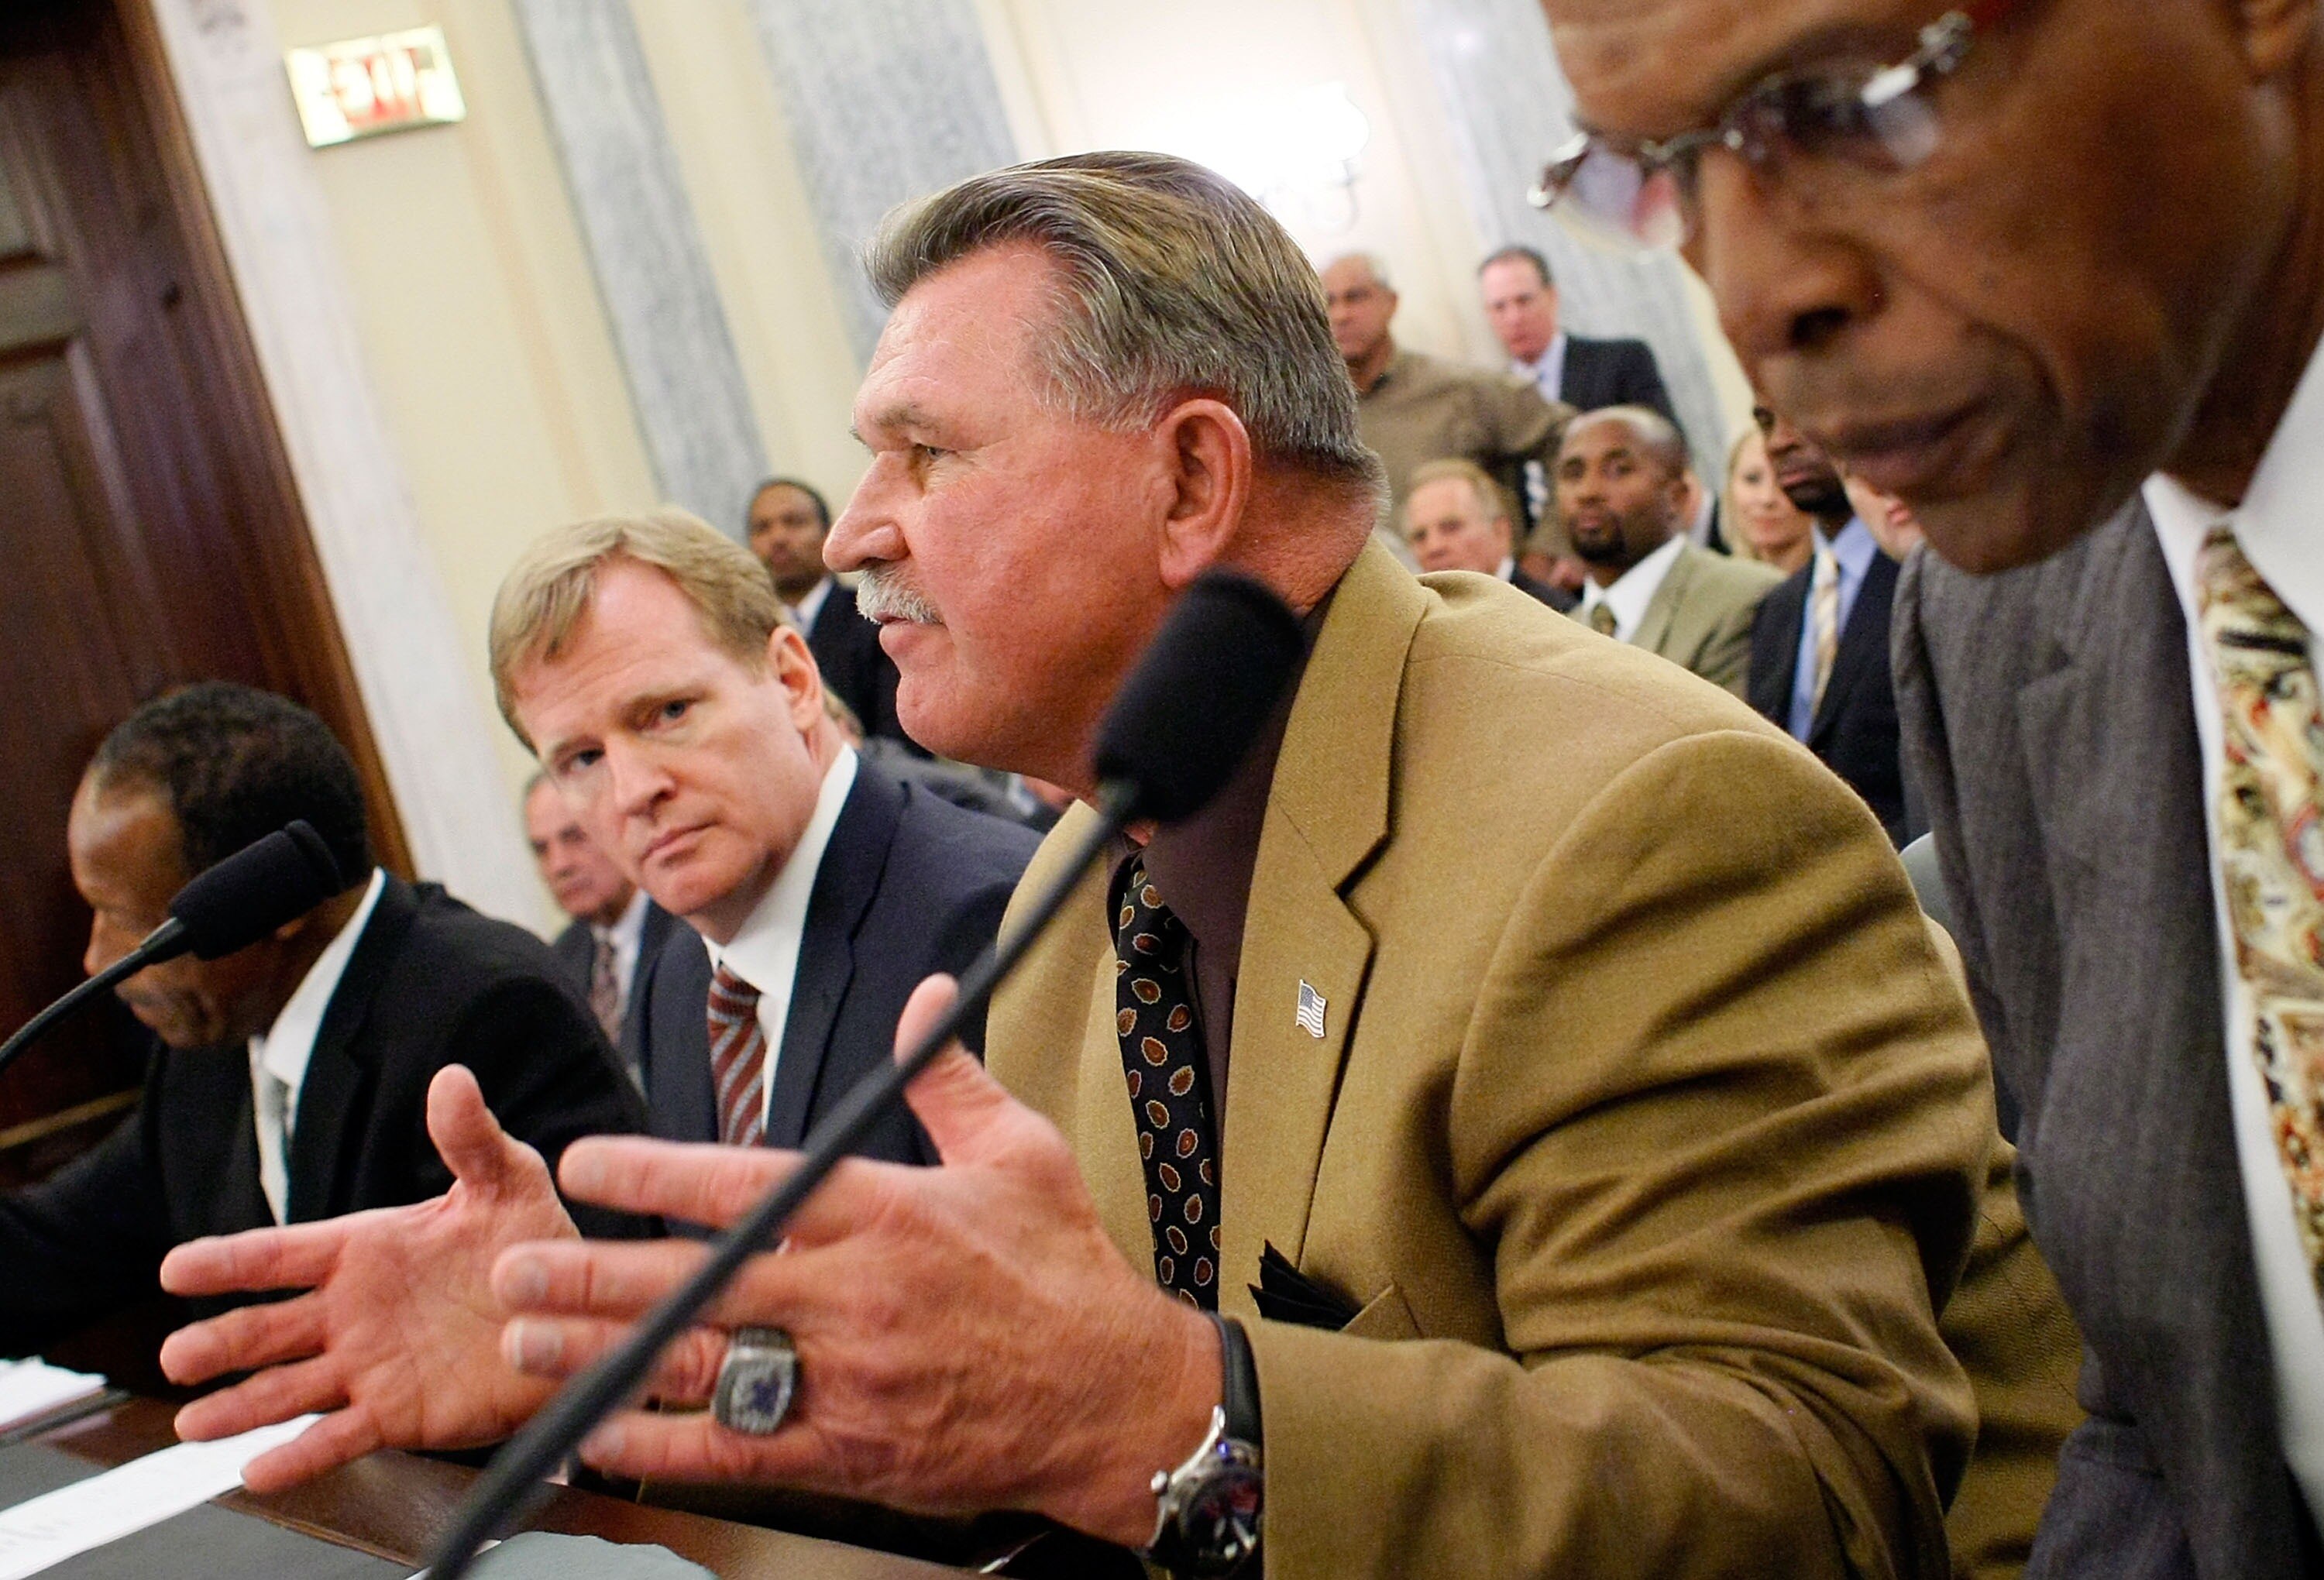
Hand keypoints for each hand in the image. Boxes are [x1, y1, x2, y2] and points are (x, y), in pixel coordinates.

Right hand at [157, 1065, 576, 1491]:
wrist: (577, 1313)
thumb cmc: (534, 1240)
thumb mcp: (507, 1181)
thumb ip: (471, 1137)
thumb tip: (452, 1079)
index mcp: (366, 1250)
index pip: (282, 1254)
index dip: (228, 1260)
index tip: (175, 1267)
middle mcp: (353, 1311)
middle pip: (268, 1329)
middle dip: (220, 1341)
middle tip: (177, 1355)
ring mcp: (369, 1366)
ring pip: (287, 1390)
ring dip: (239, 1407)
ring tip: (191, 1424)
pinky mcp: (398, 1414)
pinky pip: (338, 1438)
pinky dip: (297, 1458)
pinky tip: (256, 1472)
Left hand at [493, 976, 1220, 1546]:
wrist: (1113, 1400)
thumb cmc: (1067, 1273)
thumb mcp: (1021, 1153)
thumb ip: (950, 1076)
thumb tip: (929, 994)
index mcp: (884, 1211)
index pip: (744, 1185)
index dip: (653, 1173)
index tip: (586, 1163)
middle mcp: (853, 1293)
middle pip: (696, 1279)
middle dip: (591, 1274)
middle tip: (513, 1269)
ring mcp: (846, 1378)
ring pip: (699, 1365)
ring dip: (602, 1357)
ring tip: (526, 1347)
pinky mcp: (849, 1451)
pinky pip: (734, 1451)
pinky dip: (660, 1448)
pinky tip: (599, 1438)